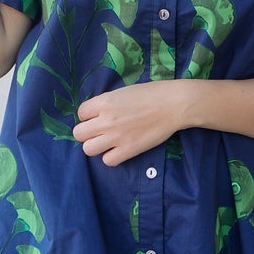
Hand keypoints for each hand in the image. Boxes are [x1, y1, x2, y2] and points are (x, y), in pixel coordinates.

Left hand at [73, 81, 195, 164]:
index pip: (81, 113)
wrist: (173, 104)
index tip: (98, 116)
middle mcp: (106, 120)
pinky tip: (119, 150)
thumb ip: (108, 102)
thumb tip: (98, 112)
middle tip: (100, 131)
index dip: (88, 115)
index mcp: (104, 102)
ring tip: (108, 142)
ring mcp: (116, 137)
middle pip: (79, 134)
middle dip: (87, 132)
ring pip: (88, 149)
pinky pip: (107, 161)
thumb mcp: (123, 91)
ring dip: (96, 146)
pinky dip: (111, 157)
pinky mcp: (129, 150)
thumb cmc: (152, 93)